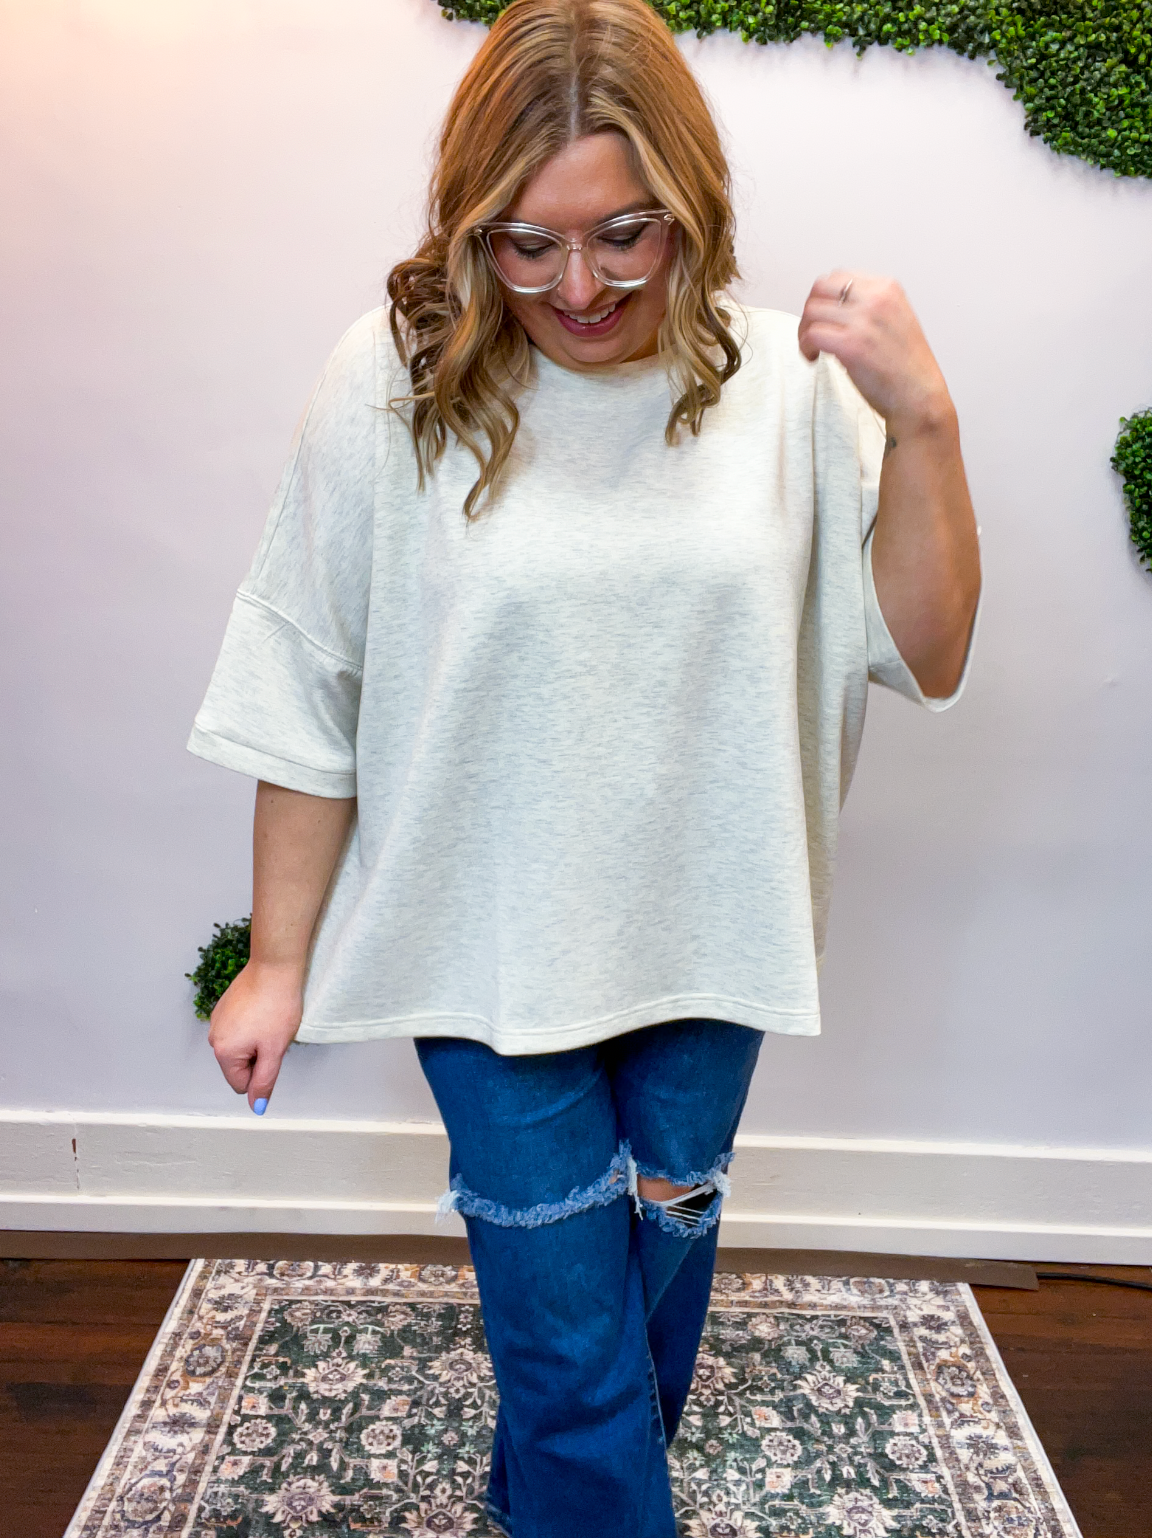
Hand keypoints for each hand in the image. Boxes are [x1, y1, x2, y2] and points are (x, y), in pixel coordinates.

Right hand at [207, 961, 302, 1113]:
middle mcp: (214, 1038)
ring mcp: (217, 1020)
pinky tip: (263, 1010)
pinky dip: (251, 1025)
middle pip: (239, 1066)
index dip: (261, 1073)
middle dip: (258, 1056)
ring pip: (240, 1047)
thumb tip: (257, 1107)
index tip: (272, 1051)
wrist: (274, 967)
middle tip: (273, 1035)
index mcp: (223, 1052)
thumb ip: (265, 1081)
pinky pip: (238, 1029)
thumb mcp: (275, 1050)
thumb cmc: (277, 1006)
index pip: (241, 1084)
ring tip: (269, 1021)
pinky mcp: (224, 1007)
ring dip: (255, 1040)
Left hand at [797, 270, 952, 435]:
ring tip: (812, 349)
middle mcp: (876, 298)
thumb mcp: (895, 319)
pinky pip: (812, 334)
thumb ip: (868, 307)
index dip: (823, 298)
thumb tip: (833, 308)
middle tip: (811, 332)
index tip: (823, 318)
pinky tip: (814, 358)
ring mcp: (864, 320)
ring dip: (804, 331)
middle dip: (810, 311)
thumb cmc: (906, 367)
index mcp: (887, 288)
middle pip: (820, 289)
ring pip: (812, 311)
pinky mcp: (852, 344)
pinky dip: (806, 347)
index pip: (838, 277)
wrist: (920, 396)